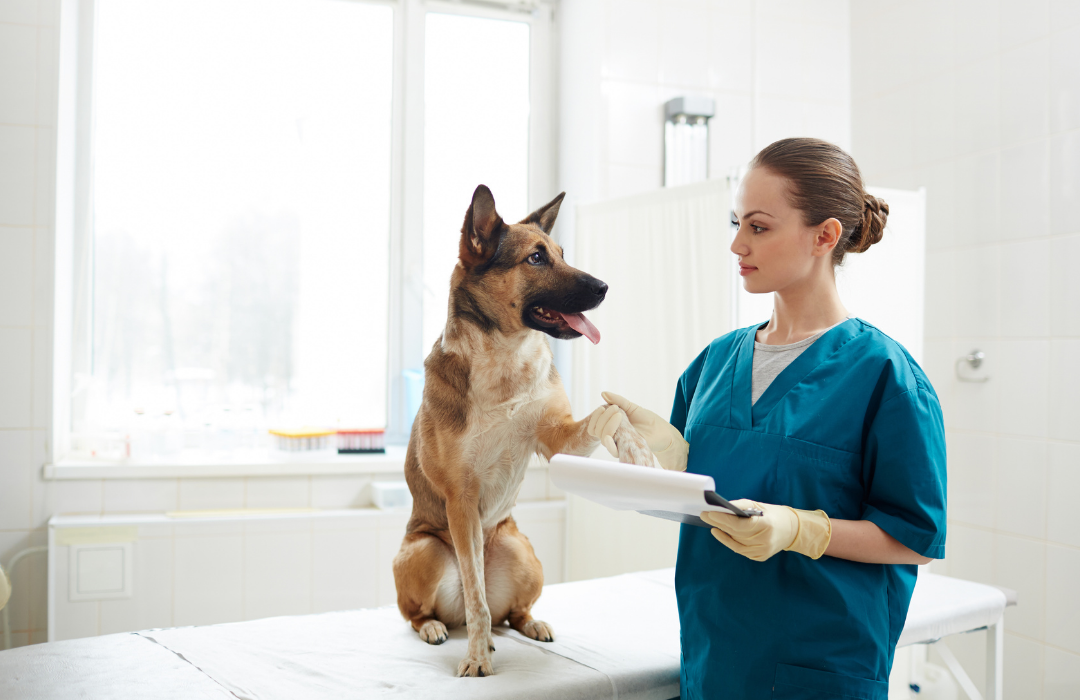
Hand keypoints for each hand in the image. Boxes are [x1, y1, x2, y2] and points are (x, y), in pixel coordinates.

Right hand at [586, 404, 656, 466]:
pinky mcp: (626, 451)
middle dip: (603, 418)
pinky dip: (609, 444)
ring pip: (604, 439)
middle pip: (598, 430)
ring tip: (618, 416)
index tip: (602, 408)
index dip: (596, 416)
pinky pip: (613, 451)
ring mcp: (618, 443)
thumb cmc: (646, 419)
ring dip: (607, 427)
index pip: (595, 424)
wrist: (661, 430)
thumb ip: (618, 401)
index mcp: (611, 425)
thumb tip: (603, 393)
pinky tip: (609, 436)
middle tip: (616, 410)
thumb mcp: (631, 407)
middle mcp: (612, 435)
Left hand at [700, 500, 831, 561]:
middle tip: (704, 515)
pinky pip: (740, 550)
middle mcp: (765, 540)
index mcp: (766, 525)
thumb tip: (722, 507)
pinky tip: (720, 533)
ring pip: (736, 543)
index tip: (709, 512)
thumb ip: (741, 506)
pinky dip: (729, 542)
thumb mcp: (759, 506)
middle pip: (735, 533)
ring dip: (722, 533)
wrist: (792, 530)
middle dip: (718, 523)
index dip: (722, 519)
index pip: (739, 525)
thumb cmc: (774, 515)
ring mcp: (763, 551)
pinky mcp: (760, 557)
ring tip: (712, 523)